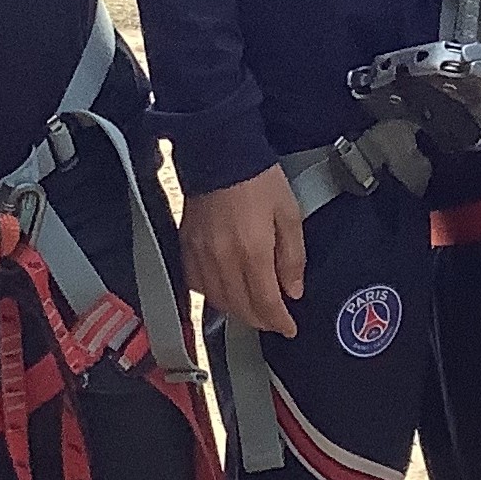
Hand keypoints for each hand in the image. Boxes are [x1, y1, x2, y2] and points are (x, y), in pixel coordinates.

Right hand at [182, 167, 305, 336]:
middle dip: (261, 320)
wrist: (220, 151)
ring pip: (219, 301)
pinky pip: (197, 285)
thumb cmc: (257, 178)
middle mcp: (223, 259)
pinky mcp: (186, 247)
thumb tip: (293, 290)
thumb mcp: (288, 213)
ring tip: (254, 309)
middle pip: (241, 308)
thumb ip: (292, 256)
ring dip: (238, 311)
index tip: (290, 328)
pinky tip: (225, 291)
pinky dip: (213, 295)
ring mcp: (201, 255)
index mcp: (252, 251)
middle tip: (275, 320)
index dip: (280, 322)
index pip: (266, 304)